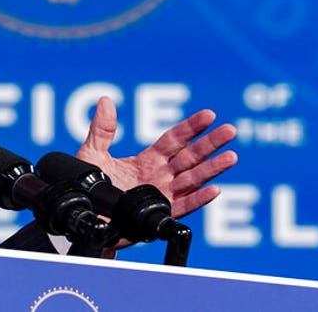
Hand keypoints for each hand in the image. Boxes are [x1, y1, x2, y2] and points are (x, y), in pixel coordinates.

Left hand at [77, 97, 236, 218]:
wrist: (86, 217)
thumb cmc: (90, 187)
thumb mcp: (92, 153)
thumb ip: (102, 129)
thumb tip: (105, 100)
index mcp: (148, 160)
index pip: (175, 140)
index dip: (191, 127)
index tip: (209, 115)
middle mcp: (160, 176)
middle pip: (191, 156)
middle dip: (210, 144)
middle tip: (230, 130)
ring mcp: (163, 195)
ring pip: (193, 179)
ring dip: (212, 169)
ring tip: (231, 156)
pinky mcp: (161, 214)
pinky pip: (184, 206)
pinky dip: (199, 199)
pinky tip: (214, 190)